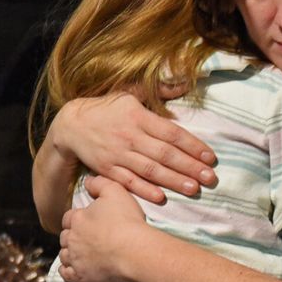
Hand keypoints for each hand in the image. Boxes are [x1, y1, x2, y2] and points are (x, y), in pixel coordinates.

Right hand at [50, 93, 216, 203]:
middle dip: (189, 167)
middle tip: (210, 178)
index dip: (192, 145)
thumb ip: (159, 90)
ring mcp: (118, 154)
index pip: (171, 132)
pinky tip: (162, 197)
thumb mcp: (130, 92)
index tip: (210, 157)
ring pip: (150, 170)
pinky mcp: (107, 169)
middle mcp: (130, 136)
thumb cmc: (106, 108)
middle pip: (165, 154)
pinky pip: (129, 181)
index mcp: (138, 116)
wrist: (70, 125)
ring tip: (194, 189)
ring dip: (173, 180)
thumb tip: (185, 84)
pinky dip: (145, 190)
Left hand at [58, 175, 149, 281]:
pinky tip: (74, 269)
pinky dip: (68, 270)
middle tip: (85, 238)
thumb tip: (87, 180)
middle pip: (65, 237)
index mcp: (77, 218)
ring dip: (70, 253)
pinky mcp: (80, 275)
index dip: (76, 219)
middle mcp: (72, 238)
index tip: (85, 221)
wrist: (134, 251)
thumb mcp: (115, 191)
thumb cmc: (127, 221)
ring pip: (64, 255)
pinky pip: (66, 274)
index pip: (69, 218)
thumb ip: (99, 183)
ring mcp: (75, 258)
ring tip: (81, 253)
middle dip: (73, 236)